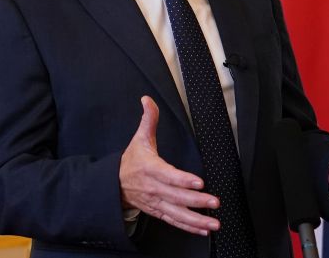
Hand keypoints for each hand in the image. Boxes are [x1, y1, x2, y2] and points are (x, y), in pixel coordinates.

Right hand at [119, 96, 220, 235]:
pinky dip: (189, 227)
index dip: (183, 180)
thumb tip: (147, 100)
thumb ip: (148, 119)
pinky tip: (204, 229)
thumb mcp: (139, 138)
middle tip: (214, 202)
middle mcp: (154, 188)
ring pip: (177, 213)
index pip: (168, 175)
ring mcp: (156, 202)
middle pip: (176, 196)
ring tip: (213, 222)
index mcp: (150, 168)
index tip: (198, 182)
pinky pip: (175, 221)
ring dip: (196, 219)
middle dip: (196, 201)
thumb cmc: (132, 160)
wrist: (115, 183)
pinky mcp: (158, 211)